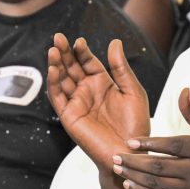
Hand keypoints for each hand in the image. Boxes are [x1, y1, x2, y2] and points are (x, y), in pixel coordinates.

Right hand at [47, 34, 150, 169]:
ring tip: (54, 49)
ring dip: (56, 64)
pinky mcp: (69, 116)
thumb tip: (114, 41)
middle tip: (58, 37)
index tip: (80, 41)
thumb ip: (121, 68)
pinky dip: (54, 83)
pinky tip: (53, 69)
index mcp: (102, 84)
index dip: (82, 51)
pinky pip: (58, 97)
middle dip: (65, 52)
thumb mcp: (133, 91)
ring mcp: (77, 103)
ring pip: (62, 79)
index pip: (88, 62)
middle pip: (72, 67)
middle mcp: (87, 92)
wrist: (131, 152)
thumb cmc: (136, 125)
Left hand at [113, 89, 189, 188]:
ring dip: (134, 177)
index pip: (174, 146)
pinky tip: (129, 184)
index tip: (131, 141)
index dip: (151, 144)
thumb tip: (183, 92)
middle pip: (160, 167)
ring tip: (117, 169)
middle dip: (134, 162)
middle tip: (115, 156)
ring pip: (158, 185)